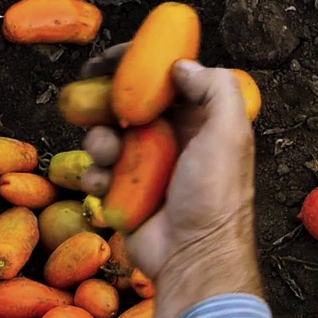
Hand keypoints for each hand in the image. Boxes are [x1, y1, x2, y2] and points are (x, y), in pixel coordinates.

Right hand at [79, 46, 262, 317]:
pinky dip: (95, 173)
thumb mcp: (229, 134)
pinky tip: (103, 183)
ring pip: (108, 135)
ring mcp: (146, 167)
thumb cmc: (214, 197)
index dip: (136, 64)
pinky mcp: (125, 193)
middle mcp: (173, 139)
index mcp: (201, 120)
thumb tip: (180, 66)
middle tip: (88, 100)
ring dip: (99, 139)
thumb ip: (215, 89)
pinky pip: (99, 172)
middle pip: (129, 104)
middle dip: (106, 102)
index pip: (164, 79)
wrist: (193, 258)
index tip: (108, 59)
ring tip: (107, 154)